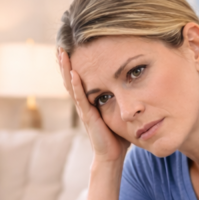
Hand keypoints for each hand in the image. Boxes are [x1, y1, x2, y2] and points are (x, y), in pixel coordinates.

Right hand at [58, 49, 129, 166]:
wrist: (111, 156)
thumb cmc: (117, 136)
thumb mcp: (120, 112)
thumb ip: (123, 100)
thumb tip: (137, 87)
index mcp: (90, 101)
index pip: (81, 78)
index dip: (75, 63)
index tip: (72, 47)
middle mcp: (84, 103)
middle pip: (71, 78)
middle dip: (66, 61)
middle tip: (61, 44)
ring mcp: (84, 109)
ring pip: (71, 85)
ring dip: (66, 68)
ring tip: (61, 52)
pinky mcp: (87, 116)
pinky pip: (80, 98)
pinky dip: (76, 85)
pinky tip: (73, 72)